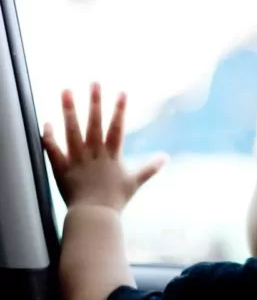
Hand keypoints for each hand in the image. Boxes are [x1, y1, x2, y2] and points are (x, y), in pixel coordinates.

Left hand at [42, 83, 166, 211]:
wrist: (95, 216)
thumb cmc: (116, 200)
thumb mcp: (135, 183)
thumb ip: (150, 168)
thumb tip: (166, 158)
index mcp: (112, 156)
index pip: (117, 128)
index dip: (120, 110)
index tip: (122, 92)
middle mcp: (94, 154)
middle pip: (94, 124)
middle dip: (95, 102)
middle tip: (94, 83)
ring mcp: (77, 160)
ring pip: (72, 131)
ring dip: (69, 111)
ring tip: (66, 91)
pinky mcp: (62, 168)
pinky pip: (54, 149)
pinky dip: (49, 136)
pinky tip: (47, 122)